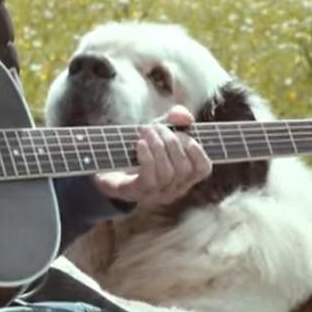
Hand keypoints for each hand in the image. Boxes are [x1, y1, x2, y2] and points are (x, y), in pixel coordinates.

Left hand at [92, 105, 211, 208]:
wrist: (108, 166)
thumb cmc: (140, 149)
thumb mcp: (159, 131)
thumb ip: (174, 120)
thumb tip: (185, 117)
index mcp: (184, 176)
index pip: (203, 169)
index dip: (198, 150)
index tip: (183, 133)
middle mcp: (174, 189)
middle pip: (183, 168)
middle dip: (172, 142)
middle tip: (156, 127)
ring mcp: (156, 194)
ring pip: (167, 173)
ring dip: (157, 146)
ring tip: (145, 131)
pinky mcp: (137, 193)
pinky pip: (149, 178)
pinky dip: (147, 157)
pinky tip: (140, 144)